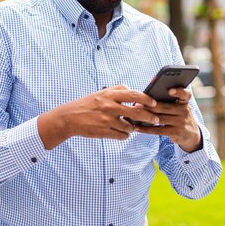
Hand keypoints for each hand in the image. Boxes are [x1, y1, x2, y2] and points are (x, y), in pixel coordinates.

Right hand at [37, 85, 159, 149]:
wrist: (70, 118)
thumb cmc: (87, 104)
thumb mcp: (101, 92)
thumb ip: (117, 90)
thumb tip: (132, 90)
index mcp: (109, 95)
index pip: (133, 95)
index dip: (146, 100)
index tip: (154, 103)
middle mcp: (109, 107)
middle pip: (136, 113)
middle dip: (149, 117)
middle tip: (155, 119)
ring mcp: (107, 121)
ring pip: (130, 127)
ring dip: (133, 127)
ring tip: (131, 126)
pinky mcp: (104, 132)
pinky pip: (122, 136)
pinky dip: (125, 134)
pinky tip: (121, 131)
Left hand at [134, 87, 201, 152]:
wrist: (192, 135)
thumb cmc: (179, 117)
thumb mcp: (179, 108)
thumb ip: (169, 102)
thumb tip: (146, 98)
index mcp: (184, 102)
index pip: (186, 94)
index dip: (179, 91)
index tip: (170, 90)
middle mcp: (184, 111)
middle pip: (165, 107)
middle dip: (150, 106)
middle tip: (137, 104)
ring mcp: (181, 123)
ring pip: (160, 118)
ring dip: (146, 117)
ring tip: (134, 115)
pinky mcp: (176, 133)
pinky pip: (158, 130)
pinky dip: (146, 129)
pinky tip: (137, 128)